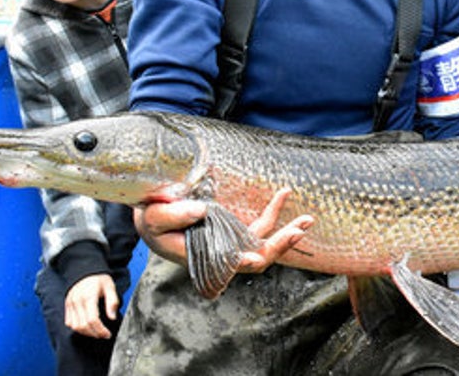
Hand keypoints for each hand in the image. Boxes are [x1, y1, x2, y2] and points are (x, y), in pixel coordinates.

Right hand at [64, 273, 118, 338]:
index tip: (107, 334)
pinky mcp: (67, 305)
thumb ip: (112, 302)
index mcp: (88, 297)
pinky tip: (86, 328)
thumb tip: (112, 317)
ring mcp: (70, 304)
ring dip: (86, 333)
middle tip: (103, 335)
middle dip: (94, 334)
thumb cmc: (98, 278)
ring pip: (75, 326)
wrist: (84, 269)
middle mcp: (77, 302)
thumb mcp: (110, 287)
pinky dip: (77, 328)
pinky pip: (69, 322)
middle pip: (83, 325)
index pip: (92, 320)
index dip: (100, 330)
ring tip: (96, 333)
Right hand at [133, 189, 313, 272]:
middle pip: (258, 257)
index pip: (231, 265)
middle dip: (280, 245)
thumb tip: (203, 210)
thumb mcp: (152, 217)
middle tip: (300, 228)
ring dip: (287, 232)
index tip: (258, 256)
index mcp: (203, 257)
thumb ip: (173, 215)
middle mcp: (222, 254)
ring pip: (264, 242)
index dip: (247, 260)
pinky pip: (259, 224)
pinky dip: (273, 210)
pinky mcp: (236, 228)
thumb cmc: (150, 218)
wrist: (151, 210)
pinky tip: (285, 193)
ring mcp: (231, 241)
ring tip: (308, 219)